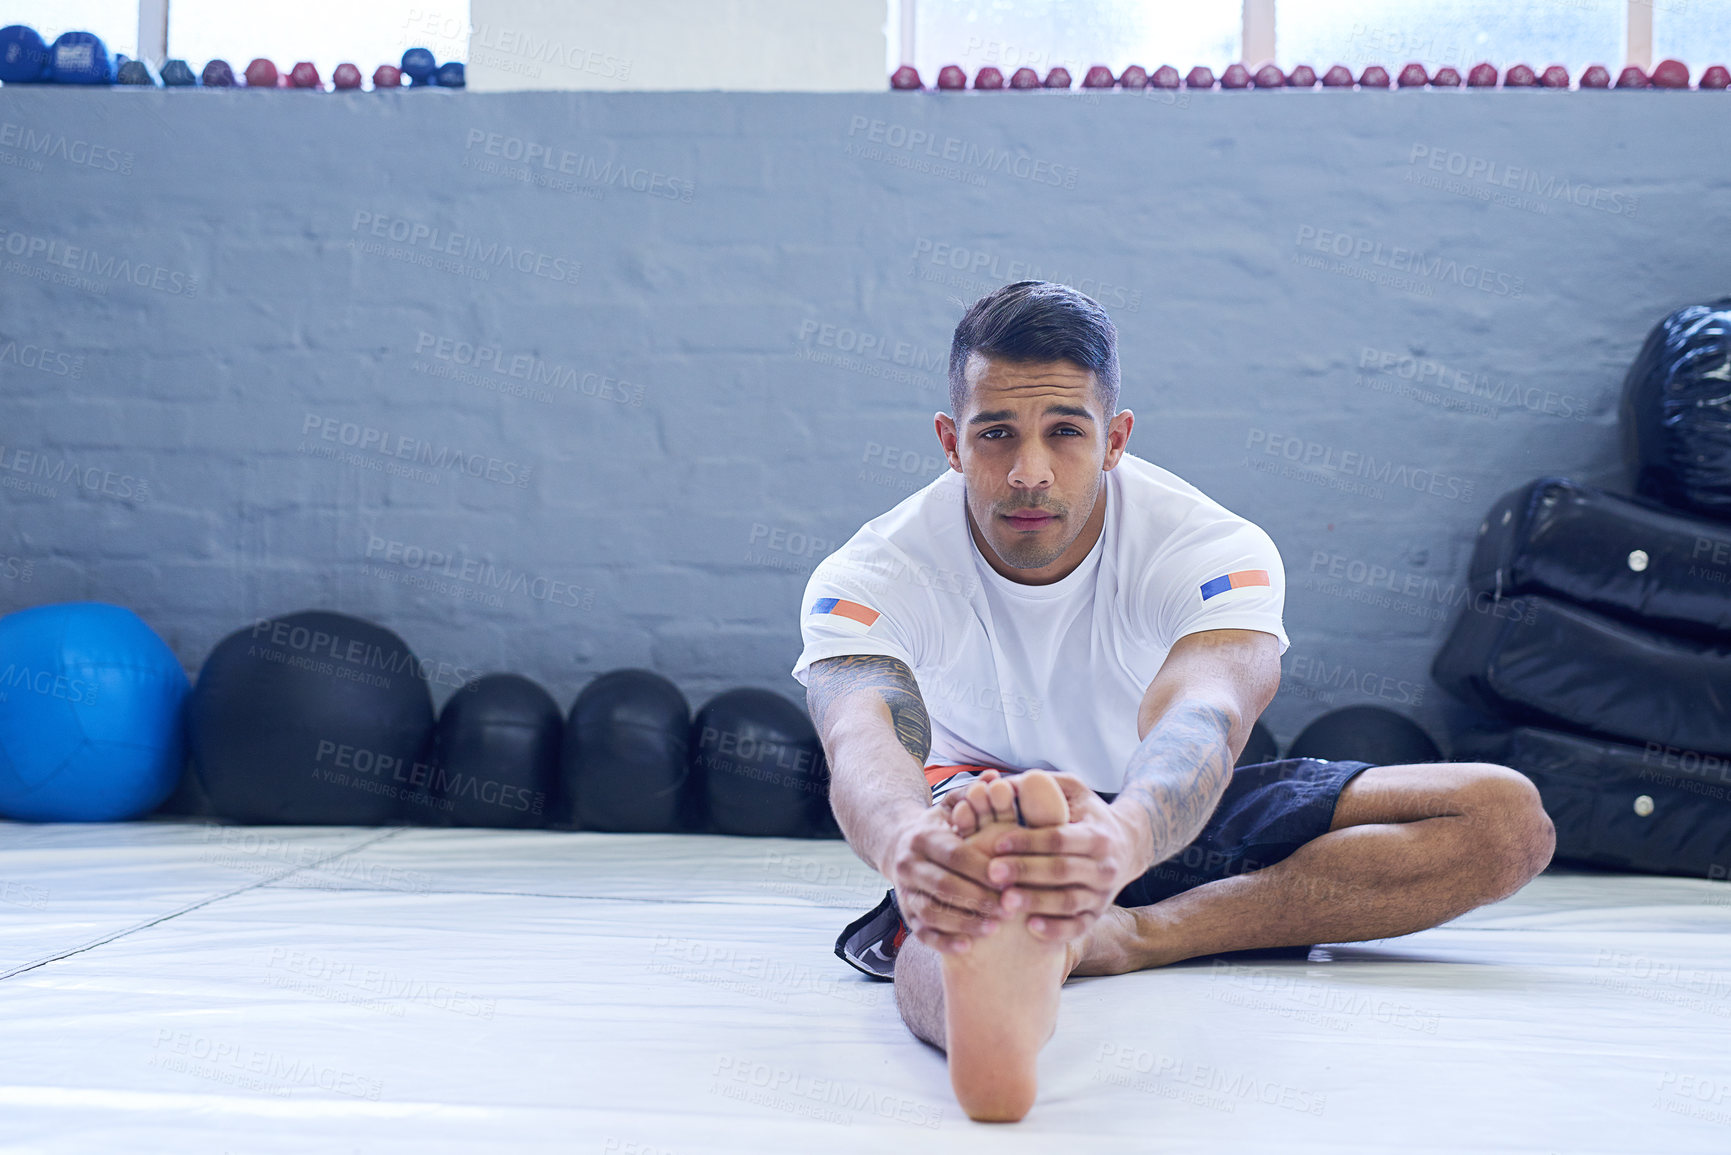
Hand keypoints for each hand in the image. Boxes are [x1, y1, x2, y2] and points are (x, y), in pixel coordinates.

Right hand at [882, 795, 1007, 955]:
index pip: (955, 855)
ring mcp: (904, 891)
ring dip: (962, 923)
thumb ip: (974, 796)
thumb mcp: (951, 807)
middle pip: (943, 885)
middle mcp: (909, 864)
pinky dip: (942, 942)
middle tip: (1008, 909)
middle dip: (977, 899)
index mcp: (923, 837)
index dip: (982, 869)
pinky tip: (967, 947)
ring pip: (931, 911)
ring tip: (992, 929)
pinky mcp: (905, 913)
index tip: (1009, 880)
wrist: (898, 846)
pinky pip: (921, 932)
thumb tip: (995, 777)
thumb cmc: (939, 828)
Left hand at [951, 772, 1143, 945]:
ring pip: (1068, 901)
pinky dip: (1056, 930)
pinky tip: (1031, 927)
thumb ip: (1041, 784)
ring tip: (1005, 902)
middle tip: (992, 873)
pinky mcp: (1097, 914)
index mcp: (1097, 834)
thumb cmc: (1087, 815)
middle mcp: (1104, 866)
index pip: (1059, 838)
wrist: (1127, 845)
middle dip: (1025, 872)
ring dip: (1036, 902)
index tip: (998, 843)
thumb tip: (1002, 783)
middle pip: (1061, 870)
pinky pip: (1078, 926)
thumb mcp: (1072, 791)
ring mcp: (1102, 893)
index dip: (1028, 841)